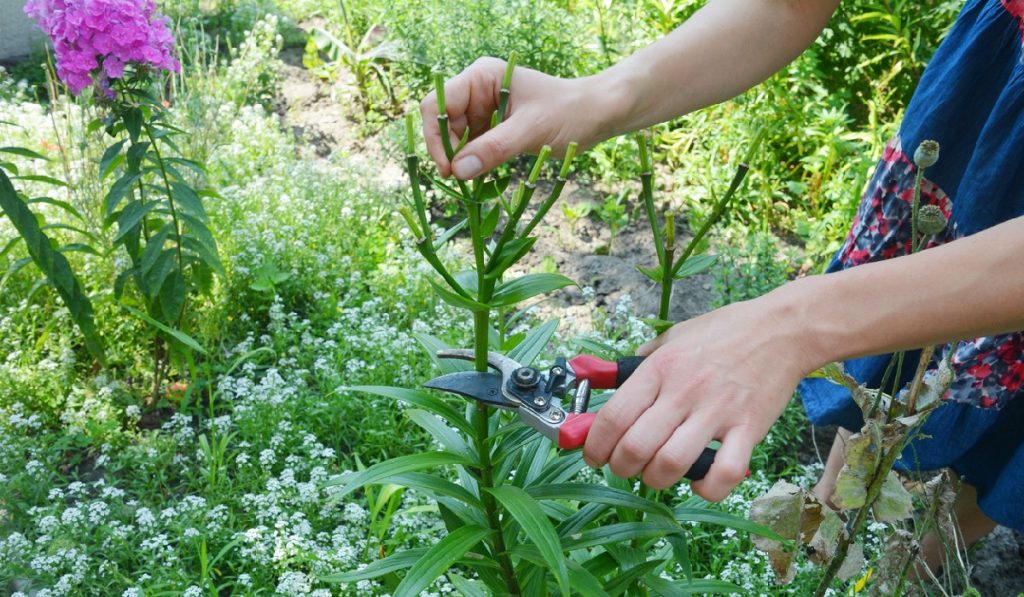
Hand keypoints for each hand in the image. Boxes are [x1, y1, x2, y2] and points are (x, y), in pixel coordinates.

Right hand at [419, 58, 607, 178]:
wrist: (596, 114)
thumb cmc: (569, 112)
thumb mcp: (531, 130)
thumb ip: (494, 148)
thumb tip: (458, 170)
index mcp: (482, 77)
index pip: (438, 104)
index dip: (436, 136)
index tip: (448, 167)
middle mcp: (477, 90)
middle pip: (443, 123)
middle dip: (449, 152)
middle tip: (462, 180)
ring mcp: (484, 109)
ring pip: (455, 139)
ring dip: (462, 161)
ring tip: (476, 181)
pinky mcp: (493, 127)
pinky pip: (472, 147)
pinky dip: (474, 163)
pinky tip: (483, 177)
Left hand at [582, 295, 817, 500]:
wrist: (781, 328)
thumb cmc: (724, 331)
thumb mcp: (673, 336)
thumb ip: (641, 361)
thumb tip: (608, 380)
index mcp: (660, 368)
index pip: (613, 416)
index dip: (594, 445)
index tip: (593, 456)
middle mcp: (683, 391)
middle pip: (635, 447)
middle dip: (620, 467)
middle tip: (623, 466)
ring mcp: (718, 412)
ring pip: (672, 464)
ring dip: (656, 479)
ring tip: (656, 474)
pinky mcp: (750, 429)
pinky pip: (725, 473)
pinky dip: (707, 488)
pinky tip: (700, 482)